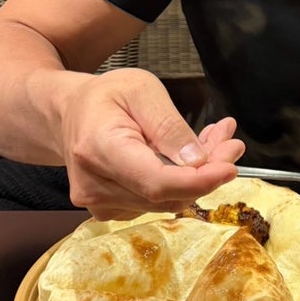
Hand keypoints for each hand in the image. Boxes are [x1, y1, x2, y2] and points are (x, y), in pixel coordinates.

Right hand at [58, 68, 244, 219]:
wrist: (69, 114)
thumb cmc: (105, 97)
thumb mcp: (142, 90)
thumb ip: (169, 125)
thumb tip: (198, 161)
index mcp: (99, 148)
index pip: (155, 182)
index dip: (198, 181)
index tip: (229, 166)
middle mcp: (95, 185)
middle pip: (165, 194)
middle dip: (208, 171)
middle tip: (230, 141)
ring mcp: (100, 204)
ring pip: (167, 200)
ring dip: (199, 175)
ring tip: (215, 140)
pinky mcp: (111, 210)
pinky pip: (157, 201)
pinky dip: (182, 181)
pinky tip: (193, 155)